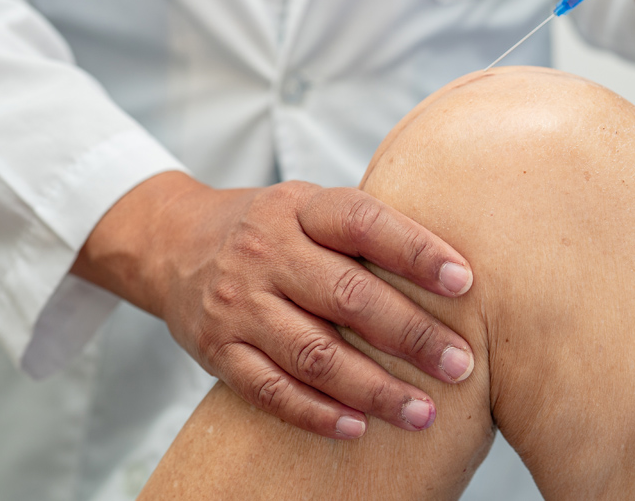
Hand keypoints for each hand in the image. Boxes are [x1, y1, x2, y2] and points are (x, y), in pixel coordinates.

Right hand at [72, 172, 475, 439]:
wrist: (172, 242)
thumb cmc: (269, 228)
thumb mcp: (308, 206)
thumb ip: (364, 231)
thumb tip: (455, 271)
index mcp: (298, 208)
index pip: (362, 222)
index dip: (415, 251)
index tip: (463, 282)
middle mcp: (265, 252)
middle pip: (346, 296)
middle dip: (411, 334)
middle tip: (460, 364)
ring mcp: (237, 303)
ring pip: (313, 353)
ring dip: (373, 388)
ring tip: (422, 412)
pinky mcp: (217, 349)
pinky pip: (269, 389)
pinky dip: (315, 412)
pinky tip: (358, 428)